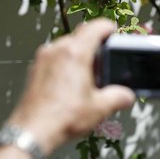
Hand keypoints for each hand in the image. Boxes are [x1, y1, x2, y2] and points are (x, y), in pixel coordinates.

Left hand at [7, 19, 135, 154]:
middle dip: (93, 44)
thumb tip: (126, 96)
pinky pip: (54, 56)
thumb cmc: (61, 118)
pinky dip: (64, 62)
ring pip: (65, 45)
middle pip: (80, 35)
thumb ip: (118, 97)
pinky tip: (69, 83)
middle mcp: (57, 50)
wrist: (32, 131)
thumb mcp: (99, 108)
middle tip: (104, 59)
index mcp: (75, 53)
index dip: (108, 28)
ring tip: (87, 74)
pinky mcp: (35, 68)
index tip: (114, 31)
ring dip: (77, 53)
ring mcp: (43, 58)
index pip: (95, 27)